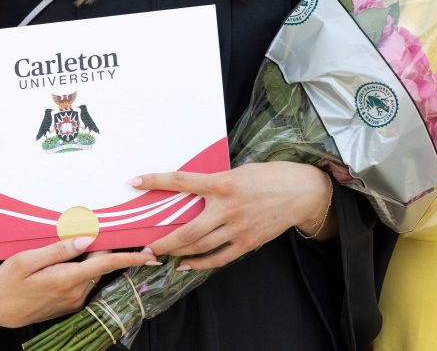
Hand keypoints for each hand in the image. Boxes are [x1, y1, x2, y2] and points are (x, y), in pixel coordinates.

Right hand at [0, 236, 158, 328]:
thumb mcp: (25, 261)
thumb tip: (87, 239)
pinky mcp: (68, 303)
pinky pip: (83, 280)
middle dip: (106, 247)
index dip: (130, 258)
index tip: (151, 254)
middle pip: (101, 264)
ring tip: (83, 240)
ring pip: (93, 272)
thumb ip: (58, 249)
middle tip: (106, 227)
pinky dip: (83, 267)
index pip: (106, 264)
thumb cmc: (6, 282)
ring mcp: (73, 300)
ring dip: (93, 257)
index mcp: (66, 279)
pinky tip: (71, 258)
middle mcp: (75, 292)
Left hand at [133, 162, 331, 270]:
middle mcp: (228, 208)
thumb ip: (215, 182)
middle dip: (163, 240)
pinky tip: (186, 265)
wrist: (302, 192)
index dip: (155, 181)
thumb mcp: (239, 171)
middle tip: (145, 246)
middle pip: (187, 230)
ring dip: (177, 252)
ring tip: (161, 254)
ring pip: (200, 246)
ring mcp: (238, 229)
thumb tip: (190, 189)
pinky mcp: (248, 243)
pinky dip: (200, 264)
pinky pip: (218, 258)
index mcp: (223, 183)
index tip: (134, 182)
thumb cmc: (269, 177)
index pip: (181, 181)